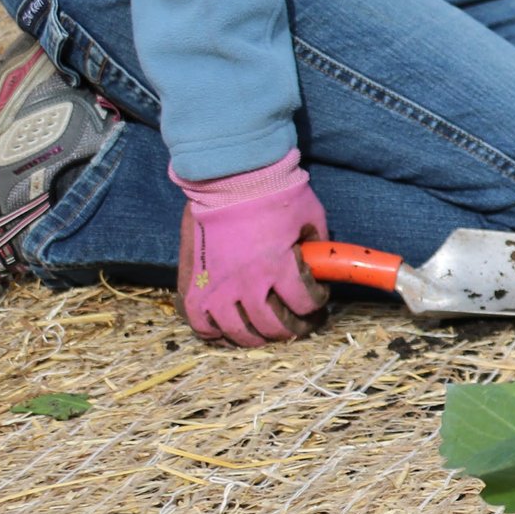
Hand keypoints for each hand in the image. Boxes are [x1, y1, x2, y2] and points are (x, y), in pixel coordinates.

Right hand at [174, 151, 329, 347]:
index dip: (317, 302)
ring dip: (257, 337)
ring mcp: (215, 287)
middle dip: (293, 328)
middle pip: (272, 327)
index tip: (319, 295)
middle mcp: (246, 284)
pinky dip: (215, 332)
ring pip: (238, 333)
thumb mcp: (310, 217)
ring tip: (265, 331)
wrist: (228, 176)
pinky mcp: (192, 284)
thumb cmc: (274, 191)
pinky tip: (228, 328)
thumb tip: (323, 262)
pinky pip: (200, 324)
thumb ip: (317, 245)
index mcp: (278, 267)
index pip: (304, 303)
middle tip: (298, 321)